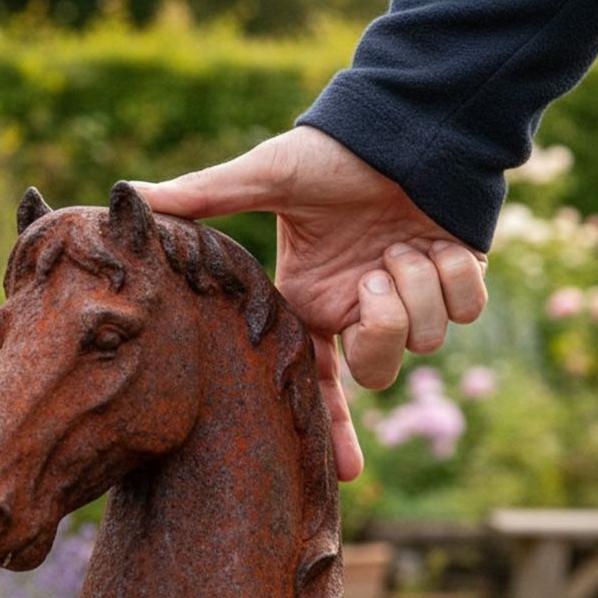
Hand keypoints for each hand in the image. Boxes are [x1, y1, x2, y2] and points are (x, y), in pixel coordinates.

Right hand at [132, 126, 487, 480]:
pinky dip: (455, 273)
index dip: (330, 431)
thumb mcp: (267, 174)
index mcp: (313, 304)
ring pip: (427, 340)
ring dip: (418, 284)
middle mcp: (360, 310)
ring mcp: (411, 299)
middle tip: (376, 275)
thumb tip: (131, 196)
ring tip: (402, 241)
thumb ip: (205, 196)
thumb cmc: (334, 151)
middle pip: (378, 372)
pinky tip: (438, 237)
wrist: (409, 120)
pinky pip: (466, 309)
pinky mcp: (458, 281)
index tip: (342, 477)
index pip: (315, 384)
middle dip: (382, 329)